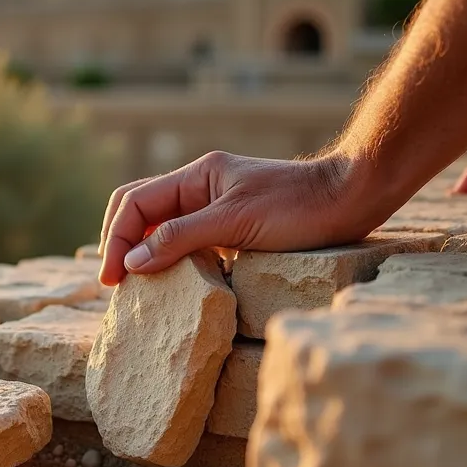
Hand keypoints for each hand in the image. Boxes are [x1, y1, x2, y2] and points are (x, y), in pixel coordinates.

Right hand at [98, 152, 380, 285]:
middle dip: (119, 244)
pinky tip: (172, 285)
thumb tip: (133, 263)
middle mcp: (200, 187)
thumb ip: (181, 238)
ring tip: (135, 289)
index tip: (113, 280)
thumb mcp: (235, 221)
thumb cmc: (299, 205)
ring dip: (142, 254)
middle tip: (114, 285)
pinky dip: (171, 261)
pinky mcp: (232, 229)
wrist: (353, 199)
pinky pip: (187, 243)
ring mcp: (215, 207)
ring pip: (160, 227)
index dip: (116, 240)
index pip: (134, 202)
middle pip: (138, 210)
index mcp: (196, 176)